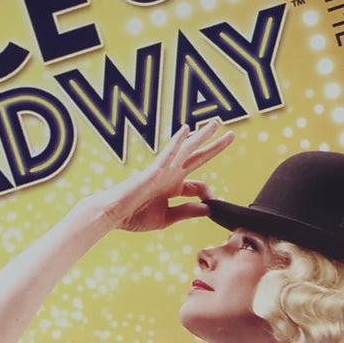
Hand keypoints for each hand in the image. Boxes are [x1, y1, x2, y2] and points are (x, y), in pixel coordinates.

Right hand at [91, 122, 234, 233]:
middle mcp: (170, 175)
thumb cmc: (134, 216)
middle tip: (231, 135)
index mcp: (173, 187)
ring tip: (215, 124)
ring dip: (201, 136)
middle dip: (215, 146)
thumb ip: (187, 212)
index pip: (198, 185)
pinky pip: (168, 153)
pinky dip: (177, 142)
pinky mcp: (154, 170)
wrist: (113, 214)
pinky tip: (186, 131)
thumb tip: (208, 208)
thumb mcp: (167, 218)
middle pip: (198, 157)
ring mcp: (163, 170)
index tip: (212, 202)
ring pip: (186, 149)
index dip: (209, 193)